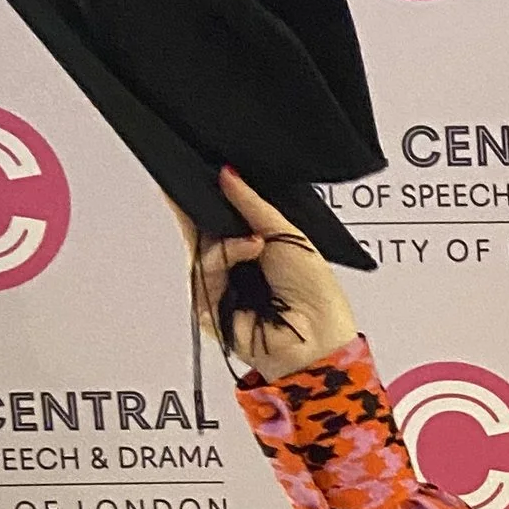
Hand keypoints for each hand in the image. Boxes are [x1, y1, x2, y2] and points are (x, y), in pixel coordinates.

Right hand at [180, 166, 355, 377]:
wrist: (318, 335)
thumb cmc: (315, 293)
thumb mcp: (287, 234)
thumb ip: (252, 204)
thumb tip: (226, 174)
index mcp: (252, 250)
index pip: (218, 221)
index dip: (203, 200)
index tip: (190, 173)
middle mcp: (233, 269)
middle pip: (201, 235)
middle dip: (201, 213)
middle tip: (199, 189)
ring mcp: (219, 289)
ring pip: (201, 252)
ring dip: (228, 243)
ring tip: (255, 244)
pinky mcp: (210, 309)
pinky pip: (203, 274)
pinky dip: (225, 259)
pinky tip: (248, 255)